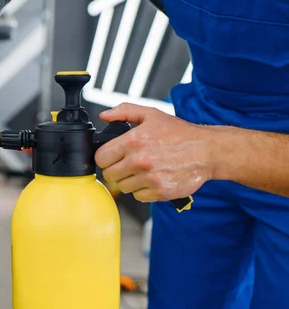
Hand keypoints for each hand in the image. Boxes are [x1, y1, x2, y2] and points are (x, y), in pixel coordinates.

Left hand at [94, 103, 213, 201]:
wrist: (207, 151)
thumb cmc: (180, 133)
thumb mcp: (151, 114)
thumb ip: (124, 111)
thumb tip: (104, 116)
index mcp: (133, 141)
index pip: (101, 158)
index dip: (105, 157)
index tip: (113, 157)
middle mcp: (139, 161)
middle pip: (109, 175)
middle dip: (116, 169)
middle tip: (128, 164)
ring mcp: (149, 178)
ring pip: (123, 187)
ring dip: (130, 180)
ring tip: (143, 170)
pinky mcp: (160, 191)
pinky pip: (138, 196)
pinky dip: (143, 190)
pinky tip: (153, 179)